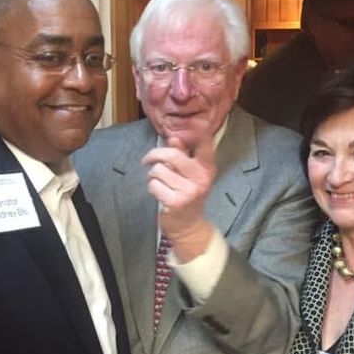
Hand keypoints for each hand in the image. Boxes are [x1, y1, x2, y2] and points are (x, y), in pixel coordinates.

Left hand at [142, 136, 216, 260]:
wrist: (188, 226)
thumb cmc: (187, 194)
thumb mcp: (189, 174)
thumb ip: (182, 154)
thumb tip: (174, 138)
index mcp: (207, 168)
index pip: (205, 145)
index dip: (198, 133)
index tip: (192, 127)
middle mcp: (201, 178)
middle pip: (172, 155)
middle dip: (154, 155)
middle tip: (146, 160)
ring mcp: (189, 191)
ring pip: (159, 170)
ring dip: (152, 175)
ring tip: (157, 182)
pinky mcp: (175, 202)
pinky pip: (154, 185)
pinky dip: (151, 187)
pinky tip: (158, 192)